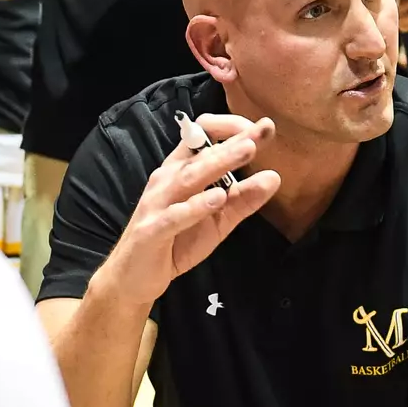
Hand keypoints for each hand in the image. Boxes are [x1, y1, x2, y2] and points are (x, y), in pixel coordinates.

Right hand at [95, 114, 279, 307]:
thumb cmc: (176, 242)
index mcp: (180, 171)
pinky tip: (218, 198)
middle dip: (234, 141)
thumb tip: (274, 177)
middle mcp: (167, 180)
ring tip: (247, 150)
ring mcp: (157, 203)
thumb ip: (243, 200)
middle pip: (201, 153)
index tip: (263, 130)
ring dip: (219, 162)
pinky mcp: (152, 230)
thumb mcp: (218, 221)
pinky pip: (175, 215)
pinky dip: (196, 206)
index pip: (202, 135)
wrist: (133, 278)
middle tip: (263, 130)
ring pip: (189, 177)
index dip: (231, 128)